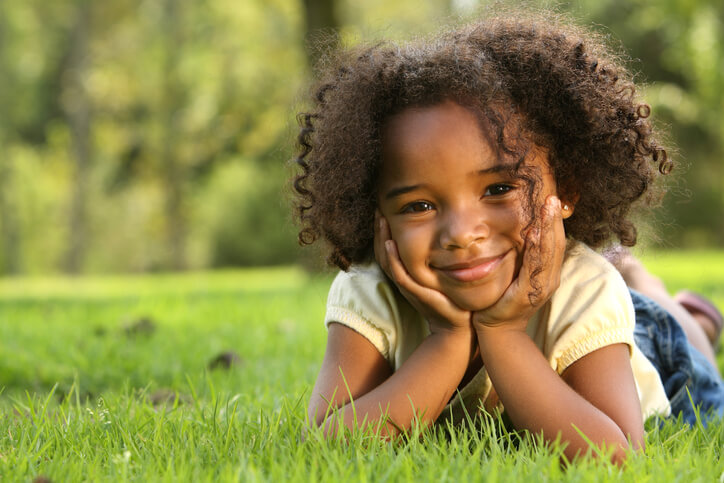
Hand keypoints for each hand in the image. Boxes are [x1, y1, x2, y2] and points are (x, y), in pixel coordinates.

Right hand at [374, 211, 471, 335]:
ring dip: (382, 239)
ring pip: (387, 260)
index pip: (388, 249)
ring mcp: (407, 286)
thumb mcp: (440, 273)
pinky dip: (392, 258)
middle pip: (383, 251)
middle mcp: (403, 279)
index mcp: (407, 274)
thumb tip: (444, 236)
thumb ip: (437, 258)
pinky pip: (398, 273)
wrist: (458, 324)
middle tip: (379, 209)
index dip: (383, 231)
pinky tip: (390, 243)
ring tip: (382, 220)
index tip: (384, 211)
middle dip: (379, 230)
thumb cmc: (452, 298)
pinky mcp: (415, 292)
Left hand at [472, 195, 565, 331]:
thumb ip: (522, 256)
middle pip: (557, 243)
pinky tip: (533, 234)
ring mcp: (541, 287)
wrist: (496, 329)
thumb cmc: (503, 299)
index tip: (552, 199)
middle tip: (553, 196)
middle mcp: (550, 279)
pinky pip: (533, 267)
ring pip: (549, 252)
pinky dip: (535, 249)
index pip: (555, 242)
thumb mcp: (516, 273)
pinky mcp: (527, 294)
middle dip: (554, 219)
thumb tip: (523, 231)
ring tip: (547, 207)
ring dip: (548, 228)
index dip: (555, 221)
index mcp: (548, 273)